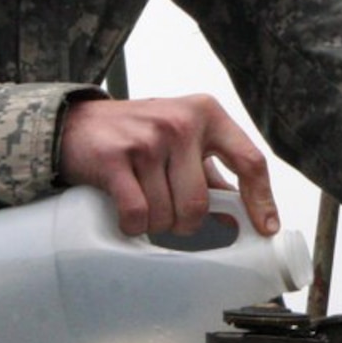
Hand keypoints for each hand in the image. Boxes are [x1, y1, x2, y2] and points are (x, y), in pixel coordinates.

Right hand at [57, 94, 277, 237]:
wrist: (77, 123)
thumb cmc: (137, 134)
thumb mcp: (182, 140)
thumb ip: (210, 173)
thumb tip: (239, 216)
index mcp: (207, 114)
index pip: (250, 160)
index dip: (261, 200)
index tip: (265, 228)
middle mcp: (181, 122)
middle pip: (200, 203)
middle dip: (186, 224)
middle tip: (172, 218)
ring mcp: (148, 139)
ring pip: (167, 213)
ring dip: (156, 224)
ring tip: (144, 205)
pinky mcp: (115, 157)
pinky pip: (137, 214)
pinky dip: (133, 226)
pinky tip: (127, 215)